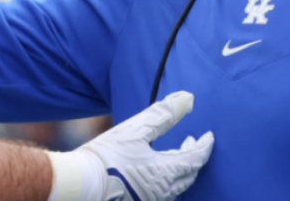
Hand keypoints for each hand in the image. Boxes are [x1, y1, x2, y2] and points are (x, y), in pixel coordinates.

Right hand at [47, 91, 213, 200]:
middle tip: (191, 142)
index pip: (196, 159)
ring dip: (180, 169)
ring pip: (176, 186)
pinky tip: (155, 171)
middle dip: (193, 157)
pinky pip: (162, 193)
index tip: (208, 136)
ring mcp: (151, 200)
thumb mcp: (135, 130)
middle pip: (189, 175)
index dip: (204, 146)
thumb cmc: (107, 156)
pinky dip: (166, 179)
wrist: (81, 184)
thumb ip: (163, 114)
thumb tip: (187, 98)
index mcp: (166, 172)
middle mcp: (164, 192)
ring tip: (175, 155)